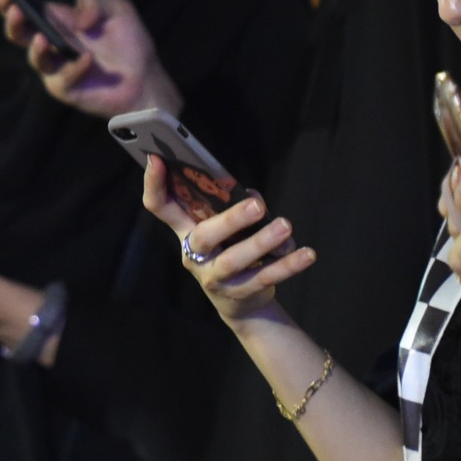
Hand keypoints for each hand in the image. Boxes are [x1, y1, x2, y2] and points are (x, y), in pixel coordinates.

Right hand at [0, 0, 181, 118]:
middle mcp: (51, 44)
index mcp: (57, 22)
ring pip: (34, 59)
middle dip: (13, 22)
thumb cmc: (129, 42)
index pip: (26, 9)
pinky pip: (62, 78)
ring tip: (44, 39)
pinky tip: (87, 60)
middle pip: (19, 34)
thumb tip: (77, 18)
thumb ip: (95, 1)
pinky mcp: (65, 88)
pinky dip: (73, 68)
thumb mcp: (117, 8)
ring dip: (36, 49)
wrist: (146, 77)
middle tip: (16, 11)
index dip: (10, 1)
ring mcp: (55, 68)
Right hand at [143, 155, 309, 324]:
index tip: (156, 158)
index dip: (154, 184)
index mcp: (186, 230)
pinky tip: (307, 254)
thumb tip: (253, 198)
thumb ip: (234, 207)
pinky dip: (288, 265)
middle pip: (204, 236)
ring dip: (261, 242)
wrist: (242, 302)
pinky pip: (265, 277)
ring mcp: (214, 277)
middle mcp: (194, 254)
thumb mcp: (226, 228)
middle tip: (258, 204)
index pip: (160, 206)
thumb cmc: (232, 249)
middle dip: (230, 219)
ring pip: (234, 260)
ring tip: (286, 227)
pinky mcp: (239, 293)